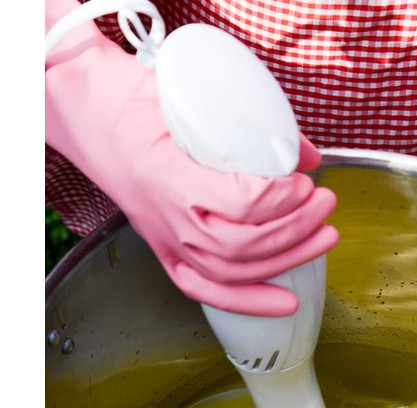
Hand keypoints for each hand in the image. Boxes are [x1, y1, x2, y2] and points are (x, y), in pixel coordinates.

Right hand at [46, 3, 336, 315]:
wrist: (91, 118)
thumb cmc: (136, 102)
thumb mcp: (193, 97)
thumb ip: (254, 124)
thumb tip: (305, 155)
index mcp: (170, 173)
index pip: (241, 204)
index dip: (283, 200)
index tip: (306, 182)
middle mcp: (167, 216)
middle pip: (244, 244)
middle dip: (296, 229)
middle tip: (326, 205)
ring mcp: (166, 240)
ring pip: (233, 271)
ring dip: (287, 259)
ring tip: (322, 238)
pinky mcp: (167, 253)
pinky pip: (206, 290)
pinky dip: (248, 301)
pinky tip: (284, 301)